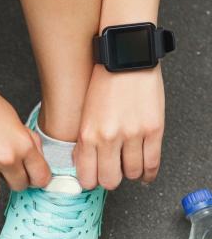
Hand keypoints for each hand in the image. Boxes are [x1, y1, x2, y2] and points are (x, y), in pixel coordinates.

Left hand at [74, 64, 164, 189]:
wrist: (126, 57)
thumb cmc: (104, 83)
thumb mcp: (85, 116)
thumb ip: (84, 143)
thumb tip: (86, 168)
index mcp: (87, 136)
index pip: (87, 178)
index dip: (92, 182)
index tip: (95, 179)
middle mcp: (108, 138)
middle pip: (110, 180)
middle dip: (111, 180)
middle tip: (113, 173)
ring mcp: (133, 134)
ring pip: (132, 173)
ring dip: (130, 173)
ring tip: (129, 165)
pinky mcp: (153, 128)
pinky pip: (152, 162)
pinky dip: (149, 173)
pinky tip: (145, 175)